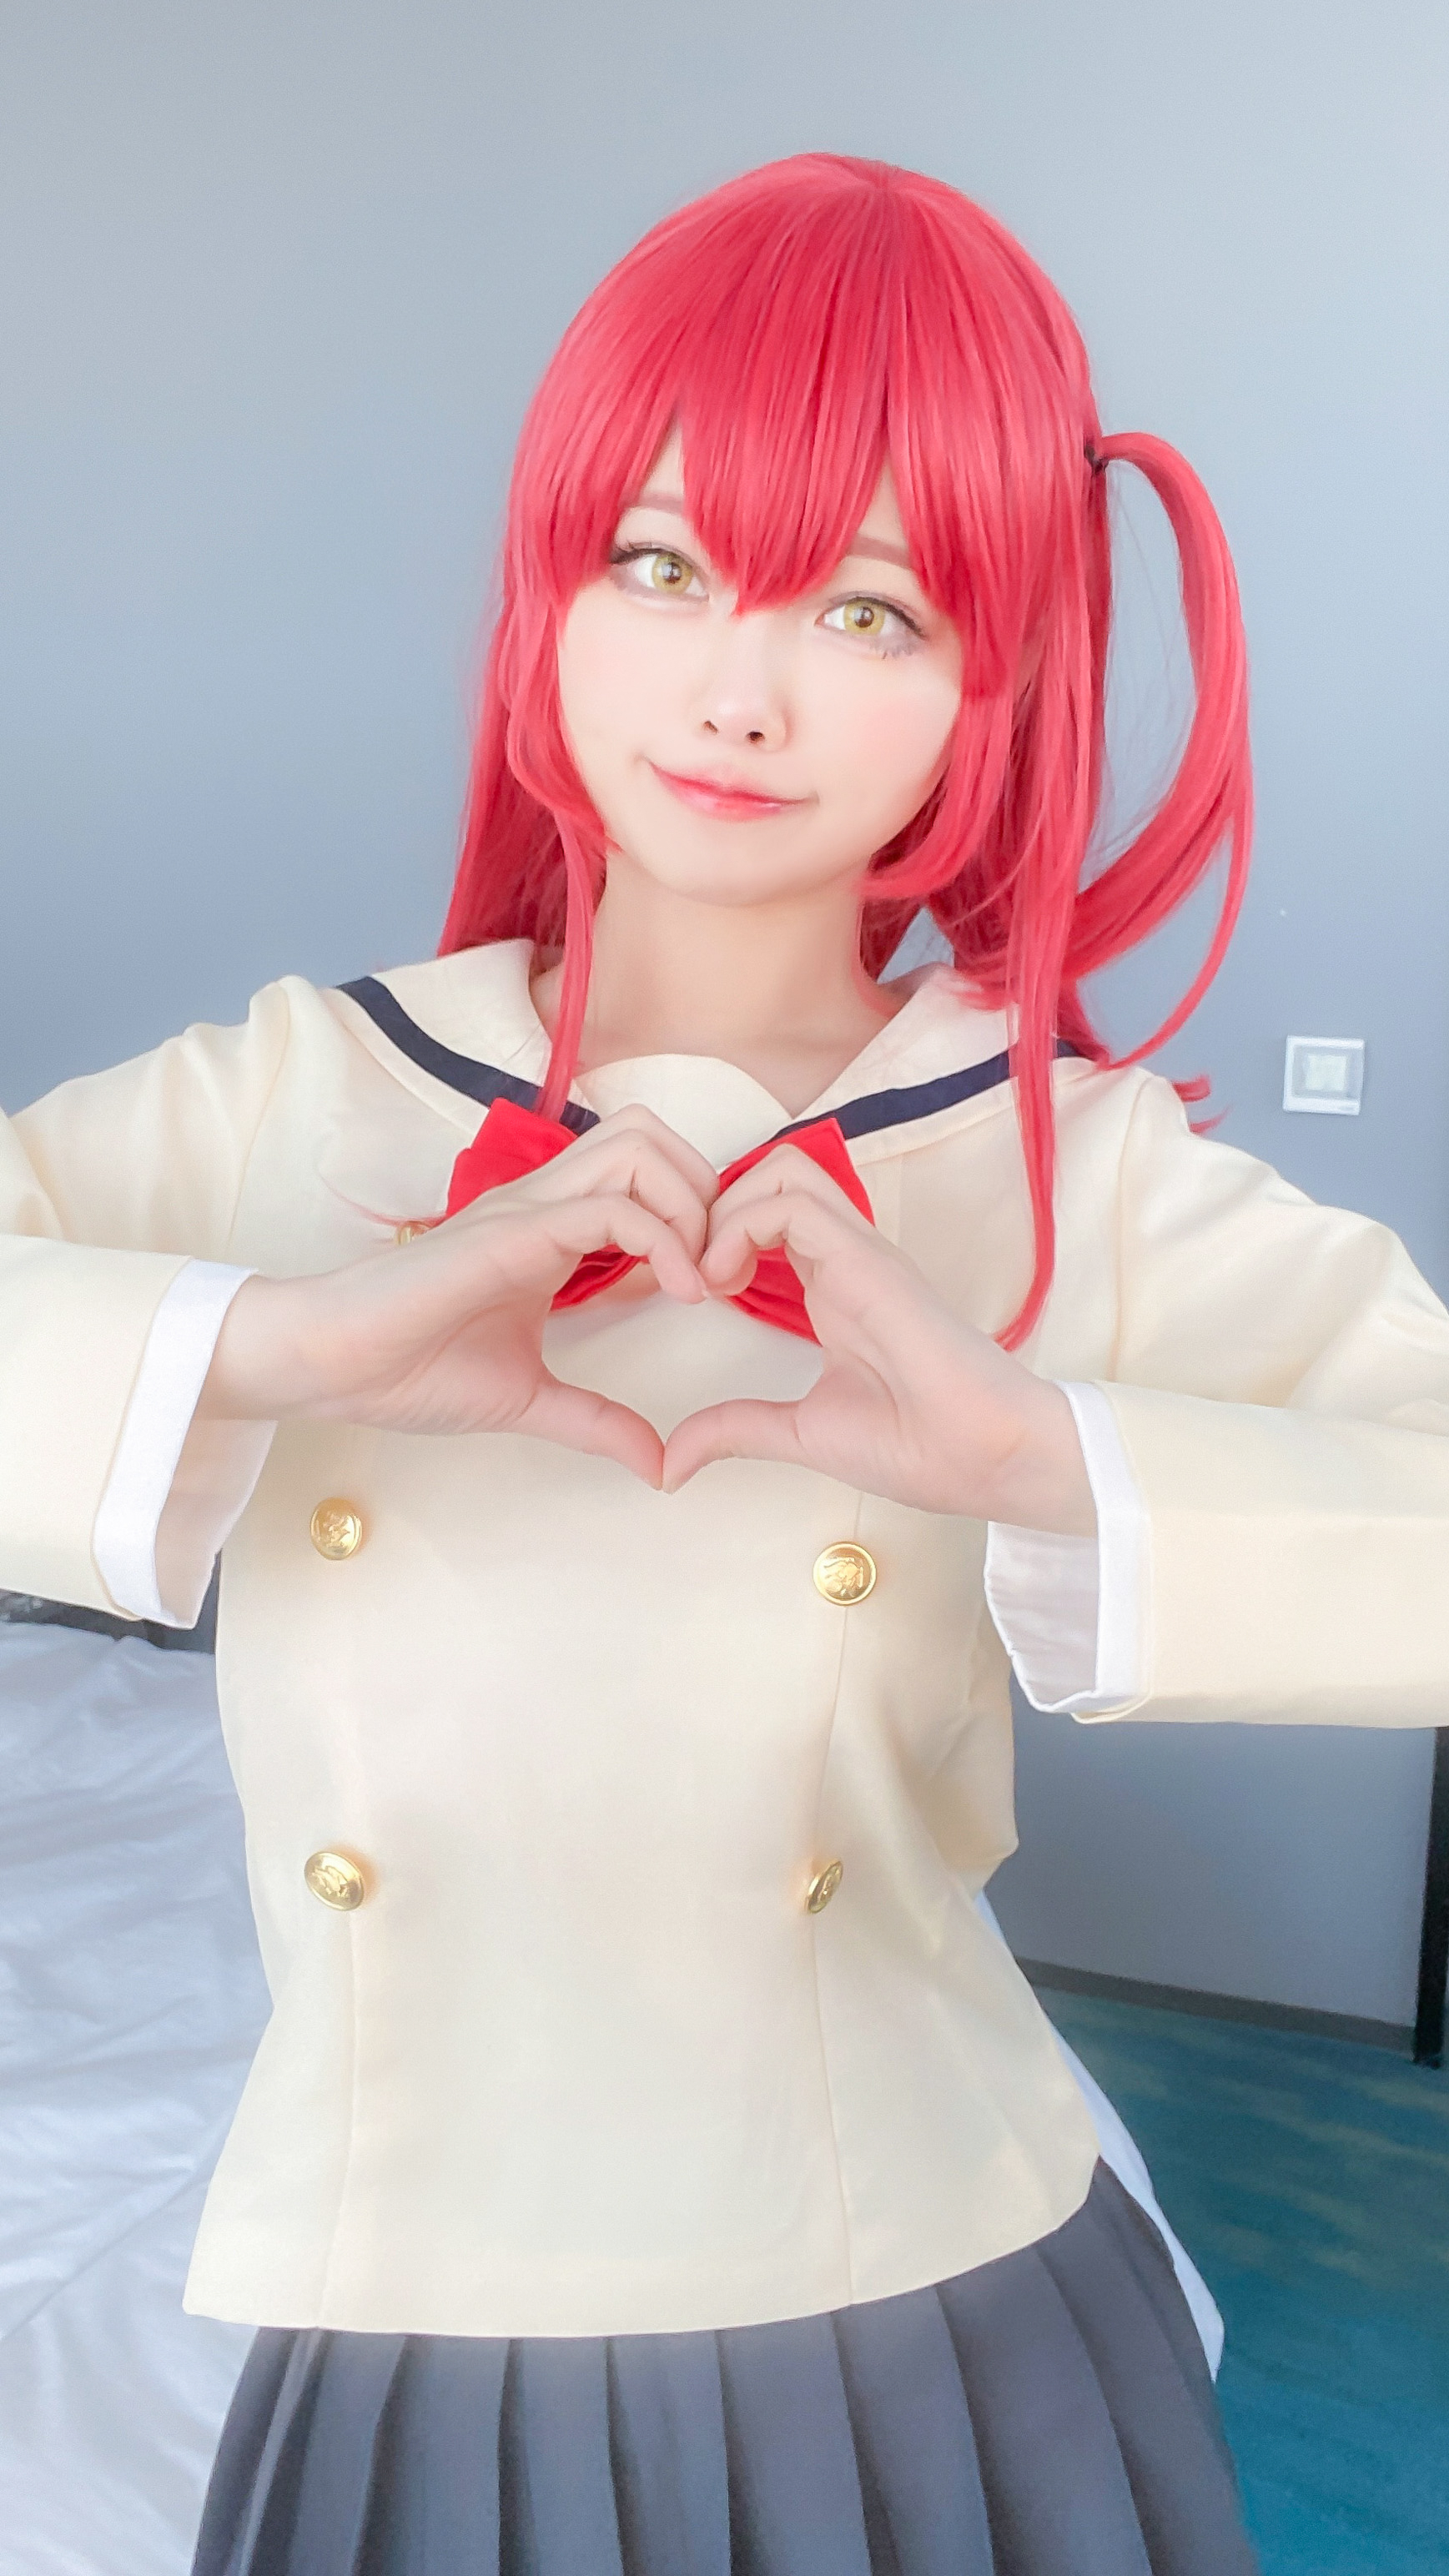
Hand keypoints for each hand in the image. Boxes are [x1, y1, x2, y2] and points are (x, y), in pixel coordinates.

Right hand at [200, 1108, 717, 1486]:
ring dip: (691, 1204)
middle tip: (719, 1271)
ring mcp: (526, 1209)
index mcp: (553, 1229)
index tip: (718, 1289)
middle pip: (655, 1136)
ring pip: (640, 1148)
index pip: (648, 1176)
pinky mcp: (510, 1232)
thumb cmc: (407, 1369)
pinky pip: (608, 1207)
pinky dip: (663, 1239)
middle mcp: (545, 1202)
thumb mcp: (528, 1400)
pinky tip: (678, 1293)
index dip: (700, 1219)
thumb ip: (596, 1422)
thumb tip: (658, 1463)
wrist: (328, 1363)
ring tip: (701, 1279)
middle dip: (708, 1192)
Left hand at [661, 1146, 1094, 1533]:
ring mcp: (861, 1251)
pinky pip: (793, 1203)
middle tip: (689, 1273)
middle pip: (771, 1174)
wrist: (988, 1457)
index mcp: (834, 1284)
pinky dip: (740, 1227)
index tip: (691, 1295)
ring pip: (781, 1171)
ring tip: (707, 1276)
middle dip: (712, 1208)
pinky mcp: (868, 1259)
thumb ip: (737, 1431)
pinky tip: (724, 1282)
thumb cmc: (918, 1445)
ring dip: (724, 1211)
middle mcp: (847, 1255)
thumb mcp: (801, 1432)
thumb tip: (671, 1462)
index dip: (716, 1235)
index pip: (768, 1213)